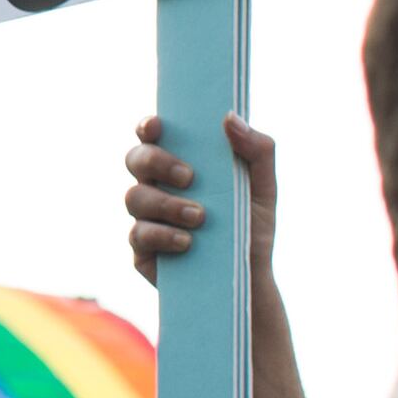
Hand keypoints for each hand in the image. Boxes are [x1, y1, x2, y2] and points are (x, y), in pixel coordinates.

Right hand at [125, 113, 278, 289]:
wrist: (250, 279)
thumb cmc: (252, 226)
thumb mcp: (264, 187)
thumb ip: (257, 149)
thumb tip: (229, 117)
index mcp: (180, 164)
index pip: (153, 136)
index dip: (148, 126)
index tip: (158, 126)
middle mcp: (157, 187)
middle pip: (135, 159)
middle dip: (157, 162)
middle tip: (190, 177)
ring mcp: (146, 218)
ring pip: (134, 197)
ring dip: (166, 203)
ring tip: (200, 217)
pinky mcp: (143, 251)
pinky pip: (138, 234)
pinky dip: (163, 234)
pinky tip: (188, 242)